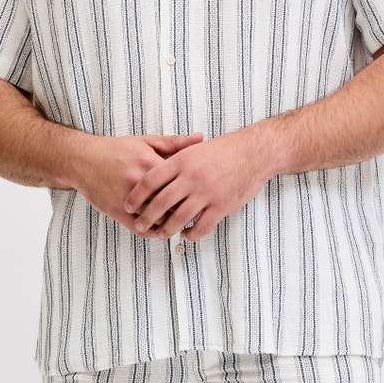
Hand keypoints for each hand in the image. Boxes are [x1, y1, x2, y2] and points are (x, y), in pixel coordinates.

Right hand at [68, 131, 204, 233]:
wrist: (83, 160)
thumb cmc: (117, 150)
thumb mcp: (147, 142)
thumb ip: (176, 143)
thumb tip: (201, 138)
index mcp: (149, 163)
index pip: (180, 183)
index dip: (193, 191)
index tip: (201, 194)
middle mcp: (139, 182)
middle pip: (171, 204)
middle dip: (184, 209)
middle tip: (194, 212)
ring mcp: (127, 199)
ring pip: (157, 219)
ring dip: (169, 223)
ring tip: (179, 223)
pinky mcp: (117, 211)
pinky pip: (140, 229)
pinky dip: (153, 232)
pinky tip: (160, 229)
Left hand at [124, 127, 278, 239]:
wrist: (255, 152)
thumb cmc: (225, 149)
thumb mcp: (195, 148)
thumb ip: (175, 158)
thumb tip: (154, 168)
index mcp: (182, 161)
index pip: (150, 181)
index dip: (136, 195)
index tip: (128, 205)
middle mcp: (191, 177)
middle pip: (160, 202)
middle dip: (146, 217)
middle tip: (139, 224)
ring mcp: (207, 193)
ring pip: (178, 218)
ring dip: (166, 229)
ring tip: (159, 234)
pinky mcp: (221, 206)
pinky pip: (201, 227)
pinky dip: (190, 234)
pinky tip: (185, 234)